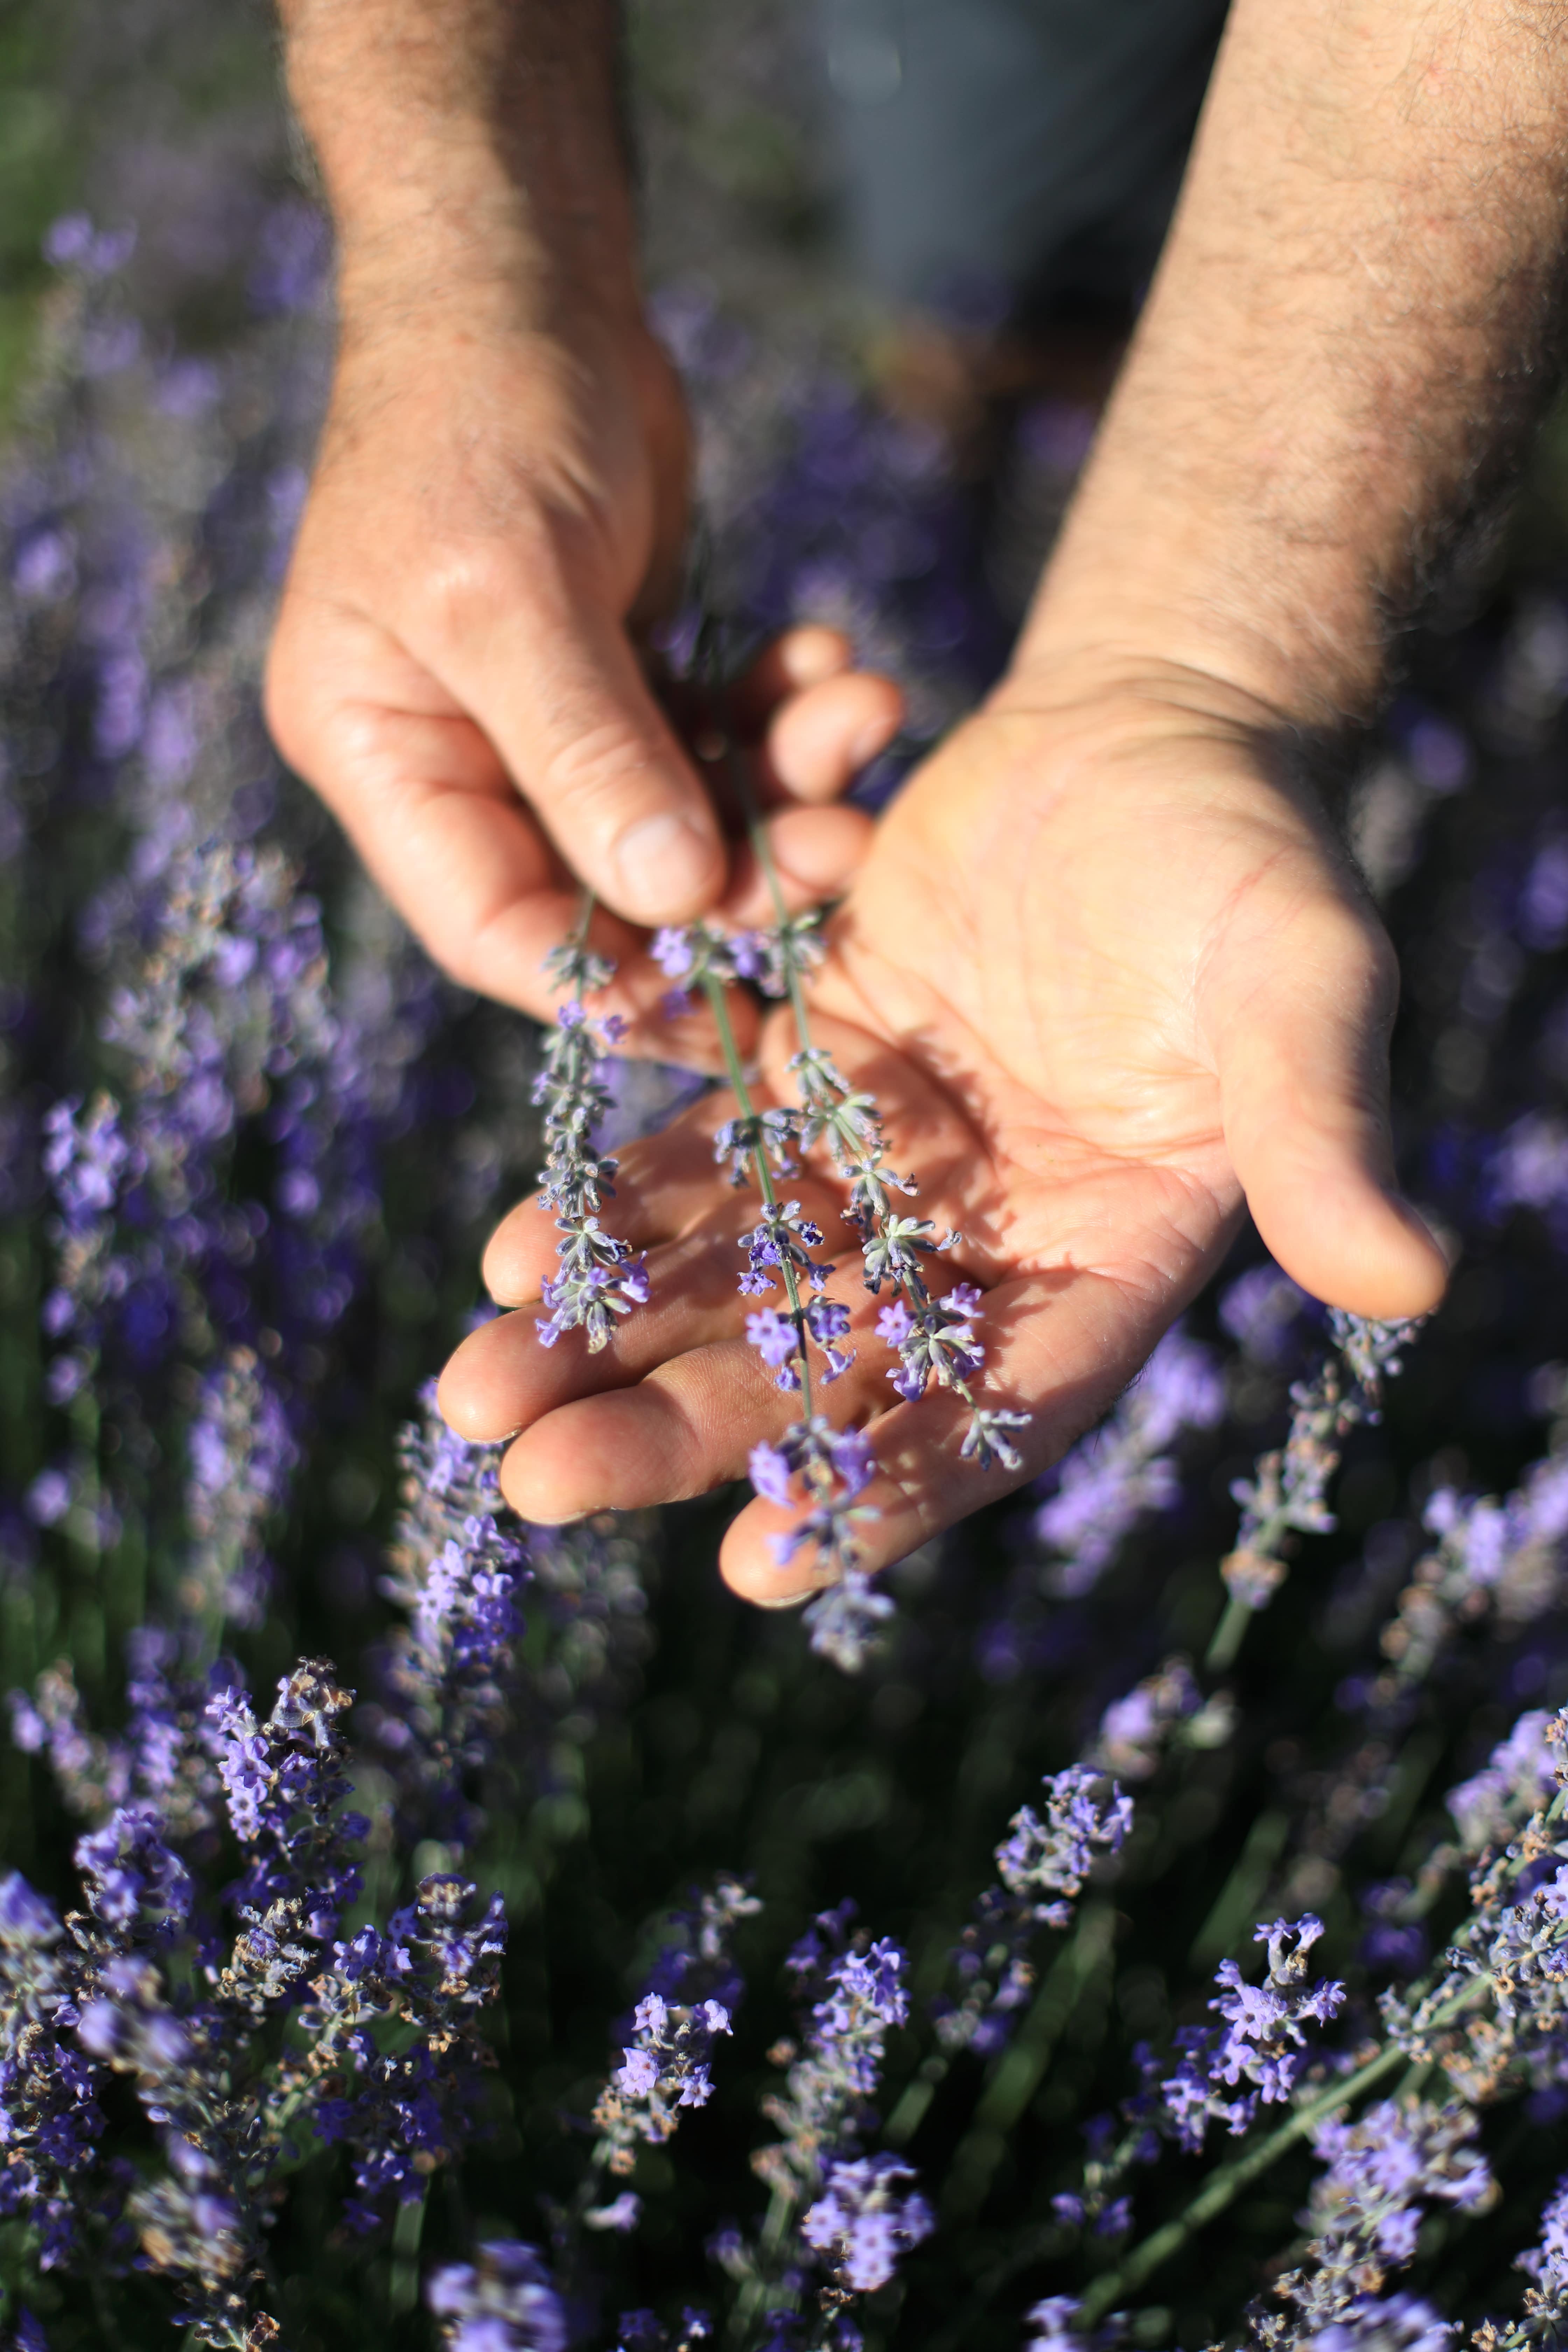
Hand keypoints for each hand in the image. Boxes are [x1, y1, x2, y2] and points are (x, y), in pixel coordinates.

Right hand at [263, 291, 901, 1052]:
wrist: (526, 277)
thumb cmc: (479, 412)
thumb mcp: (512, 590)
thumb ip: (587, 752)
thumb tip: (666, 901)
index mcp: (383, 753)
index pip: (492, 927)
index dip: (608, 979)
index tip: (728, 996)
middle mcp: (459, 756)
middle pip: (607, 885)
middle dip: (735, 869)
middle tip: (850, 841)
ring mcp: (548, 721)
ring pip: (681, 816)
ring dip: (784, 783)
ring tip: (865, 714)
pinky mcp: (625, 674)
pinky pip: (714, 738)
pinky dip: (778, 715)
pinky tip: (835, 664)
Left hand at [437, 656, 1448, 1605]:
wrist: (1151, 730)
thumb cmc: (1249, 859)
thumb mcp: (1300, 985)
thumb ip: (1322, 1129)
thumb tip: (1410, 1281)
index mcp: (1108, 1263)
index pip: (991, 1413)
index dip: (883, 1486)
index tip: (761, 1559)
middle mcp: (987, 1243)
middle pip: (824, 1366)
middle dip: (684, 1427)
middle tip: (538, 1486)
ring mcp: (891, 1169)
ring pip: (736, 1281)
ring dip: (608, 1341)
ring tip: (477, 1398)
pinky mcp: (814, 1078)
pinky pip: (703, 1163)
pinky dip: (616, 1211)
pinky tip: (509, 1259)